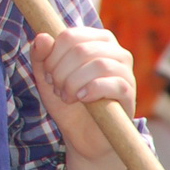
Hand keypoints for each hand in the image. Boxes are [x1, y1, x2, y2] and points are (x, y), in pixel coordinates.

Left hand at [30, 28, 135, 162]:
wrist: (82, 133)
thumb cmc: (66, 99)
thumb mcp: (45, 77)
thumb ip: (40, 56)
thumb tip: (42, 37)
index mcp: (95, 40)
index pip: (70, 36)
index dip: (52, 56)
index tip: (49, 75)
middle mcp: (115, 50)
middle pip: (81, 50)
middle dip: (61, 72)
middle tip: (57, 88)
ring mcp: (125, 71)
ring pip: (98, 65)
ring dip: (74, 83)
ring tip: (68, 96)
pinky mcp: (129, 92)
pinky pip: (113, 84)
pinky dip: (91, 91)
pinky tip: (82, 99)